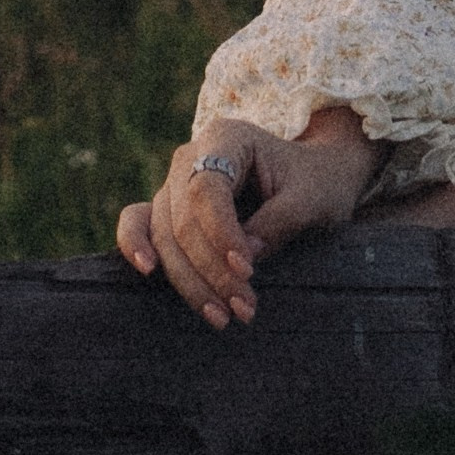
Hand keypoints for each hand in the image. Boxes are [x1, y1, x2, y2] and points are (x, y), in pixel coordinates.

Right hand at [116, 105, 378, 327]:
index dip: (221, 234)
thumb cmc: (318, 182)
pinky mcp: (169, 208)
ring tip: (222, 316)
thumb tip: (243, 257)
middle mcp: (192, 156)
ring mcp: (175, 182)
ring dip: (189, 279)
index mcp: (227, 138)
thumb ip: (280, 221)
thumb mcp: (315, 198)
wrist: (316, 177)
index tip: (248, 271)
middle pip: (183, 218)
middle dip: (211, 269)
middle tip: (245, 308)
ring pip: (164, 233)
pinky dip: (136, 244)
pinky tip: (147, 270)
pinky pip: (138, 222)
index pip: (207, 190)